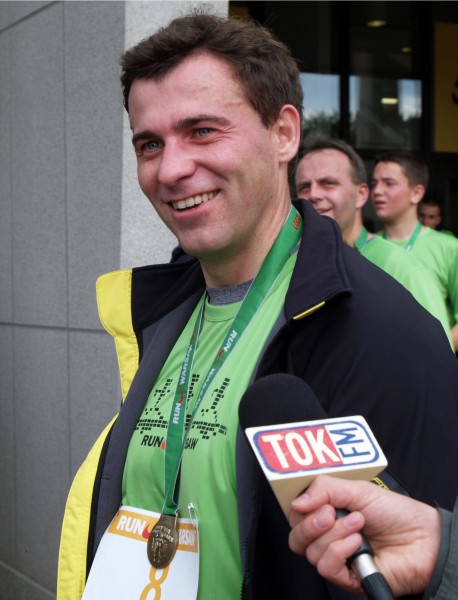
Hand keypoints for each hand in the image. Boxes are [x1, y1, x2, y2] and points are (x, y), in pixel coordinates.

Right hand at [288, 475, 439, 595]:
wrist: (422, 538)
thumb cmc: (395, 512)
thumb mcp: (358, 490)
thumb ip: (325, 489)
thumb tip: (297, 502)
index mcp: (327, 513)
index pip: (296, 514)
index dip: (300, 508)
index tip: (317, 501)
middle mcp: (328, 536)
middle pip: (297, 536)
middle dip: (311, 523)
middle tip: (331, 514)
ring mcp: (337, 557)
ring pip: (311, 551)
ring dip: (334, 535)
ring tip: (358, 525)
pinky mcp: (346, 577)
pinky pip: (326, 567)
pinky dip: (339, 551)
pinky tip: (358, 543)